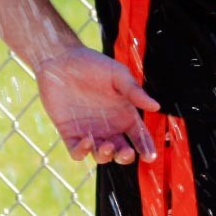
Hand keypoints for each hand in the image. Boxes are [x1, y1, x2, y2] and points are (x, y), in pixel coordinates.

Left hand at [34, 46, 159, 164]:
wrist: (60, 58)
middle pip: (121, 152)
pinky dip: (82, 152)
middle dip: (125, 157)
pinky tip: (86, 141)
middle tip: (127, 152)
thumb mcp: (117, 74)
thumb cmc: (91, 63)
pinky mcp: (69, 133)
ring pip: (101, 155)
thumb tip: (156, 106)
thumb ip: (134, 91)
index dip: (146, 148)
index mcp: (124, 115)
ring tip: (107, 145)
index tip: (150, 156)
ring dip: (106, 156)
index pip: (139, 137)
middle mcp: (108, 127)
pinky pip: (77, 152)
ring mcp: (90, 131)